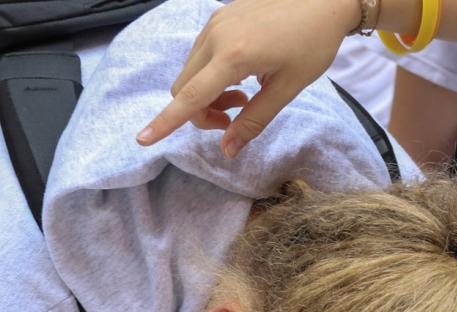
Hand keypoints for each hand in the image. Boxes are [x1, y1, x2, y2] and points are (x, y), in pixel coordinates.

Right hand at [138, 0, 359, 155]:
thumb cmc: (314, 43)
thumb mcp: (288, 89)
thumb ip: (254, 120)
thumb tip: (227, 150)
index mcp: (234, 56)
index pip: (190, 97)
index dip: (166, 122)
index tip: (143, 139)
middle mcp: (216, 36)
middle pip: (184, 87)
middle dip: (200, 113)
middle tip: (234, 117)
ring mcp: (215, 23)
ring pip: (190, 72)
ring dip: (206, 94)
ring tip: (243, 95)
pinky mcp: (219, 17)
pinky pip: (200, 55)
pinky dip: (210, 75)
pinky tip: (241, 75)